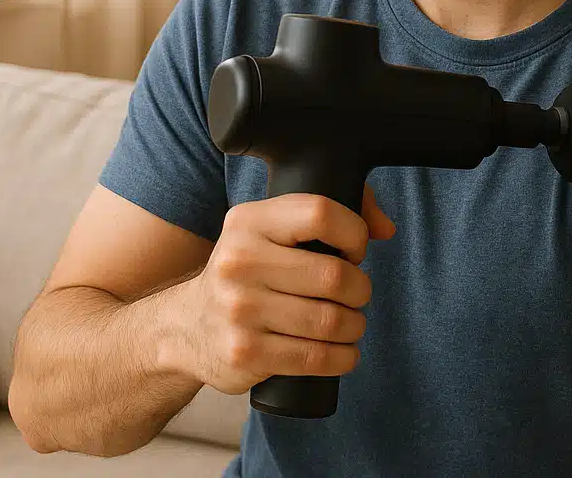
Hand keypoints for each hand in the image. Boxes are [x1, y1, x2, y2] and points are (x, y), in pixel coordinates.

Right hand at [178, 184, 394, 394]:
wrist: (186, 327)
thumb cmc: (249, 270)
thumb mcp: (271, 227)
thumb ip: (332, 213)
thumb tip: (386, 228)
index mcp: (248, 220)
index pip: (320, 213)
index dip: (354, 233)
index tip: (355, 250)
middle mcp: (239, 261)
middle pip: (333, 274)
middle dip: (361, 288)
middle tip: (357, 293)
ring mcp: (239, 309)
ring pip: (330, 320)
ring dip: (355, 325)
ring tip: (352, 322)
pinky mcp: (244, 352)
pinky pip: (314, 357)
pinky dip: (343, 357)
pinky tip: (345, 352)